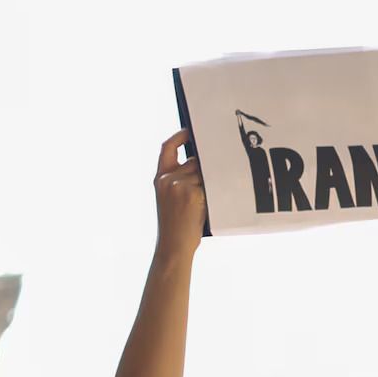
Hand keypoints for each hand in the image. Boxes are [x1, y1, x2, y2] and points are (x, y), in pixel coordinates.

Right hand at [154, 130, 205, 255]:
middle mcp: (167, 179)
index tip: (191, 131)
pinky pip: (212, 184)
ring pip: (206, 172)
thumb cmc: (176, 225)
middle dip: (207, 169)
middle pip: (195, 161)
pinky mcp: (193, 193)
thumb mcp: (171, 198)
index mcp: (160, 179)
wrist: (173, 246)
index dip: (180, 136)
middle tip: (215, 175)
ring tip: (210, 199)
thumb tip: (206, 163)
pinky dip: (217, 190)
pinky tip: (215, 201)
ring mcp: (180, 185)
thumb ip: (181, 179)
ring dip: (213, 182)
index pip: (167, 148)